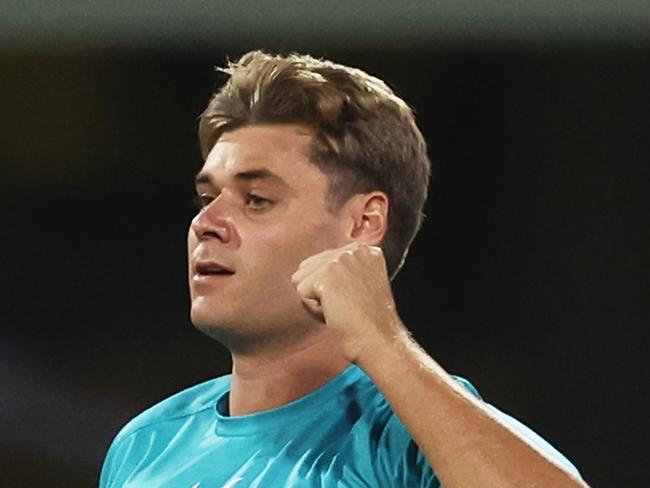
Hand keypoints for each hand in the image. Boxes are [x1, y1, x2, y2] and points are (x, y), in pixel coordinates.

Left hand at [291, 243, 404, 362]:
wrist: (378, 341)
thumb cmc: (367, 323)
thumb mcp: (360, 285)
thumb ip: (341, 271)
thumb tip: (303, 269)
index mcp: (366, 249)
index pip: (322, 261)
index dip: (331, 288)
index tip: (355, 300)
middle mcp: (355, 248)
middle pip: (308, 267)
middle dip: (321, 291)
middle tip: (349, 306)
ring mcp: (341, 259)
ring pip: (302, 279)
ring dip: (317, 300)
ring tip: (343, 309)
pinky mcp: (328, 274)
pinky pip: (301, 293)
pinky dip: (314, 310)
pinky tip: (337, 313)